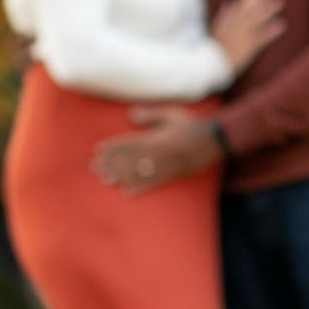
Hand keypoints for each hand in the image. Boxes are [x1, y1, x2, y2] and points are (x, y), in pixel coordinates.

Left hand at [92, 107, 221, 193]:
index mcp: (155, 138)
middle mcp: (157, 154)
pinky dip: (139, 188)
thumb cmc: (191, 126)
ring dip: (120, 176)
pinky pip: (153, 184)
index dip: (112, 148)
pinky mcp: (172, 175)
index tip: (98, 151)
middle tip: (95, 168)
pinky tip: (127, 192)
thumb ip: (151, 115)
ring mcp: (164, 166)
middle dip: (111, 164)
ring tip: (105, 180)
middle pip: (129, 160)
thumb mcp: (172, 115)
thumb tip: (131, 115)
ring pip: (137, 173)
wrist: (213, 141)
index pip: (128, 144)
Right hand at [211, 0, 285, 72]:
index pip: (243, 0)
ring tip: (281, 0)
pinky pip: (262, 37)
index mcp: (230, 19)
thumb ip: (224, 15)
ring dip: (269, 9)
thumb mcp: (217, 28)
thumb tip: (228, 2)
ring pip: (258, 19)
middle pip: (252, 6)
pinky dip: (272, 31)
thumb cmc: (214, 47)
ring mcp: (243, 34)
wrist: (211, 63)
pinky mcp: (249, 46)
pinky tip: (282, 24)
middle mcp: (237, 24)